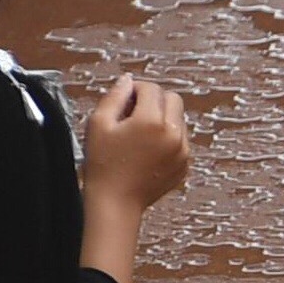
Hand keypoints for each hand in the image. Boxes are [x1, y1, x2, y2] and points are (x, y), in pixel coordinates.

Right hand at [83, 76, 191, 209]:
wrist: (115, 201)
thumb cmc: (103, 165)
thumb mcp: (99, 124)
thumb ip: (114, 96)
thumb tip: (127, 81)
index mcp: (152, 121)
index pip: (152, 88)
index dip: (135, 90)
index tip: (125, 100)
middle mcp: (173, 134)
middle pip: (173, 99)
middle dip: (154, 100)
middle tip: (133, 113)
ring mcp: (182, 150)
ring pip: (179, 119)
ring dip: (162, 118)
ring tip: (138, 134)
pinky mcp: (185, 164)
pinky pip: (181, 139)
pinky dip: (168, 137)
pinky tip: (147, 149)